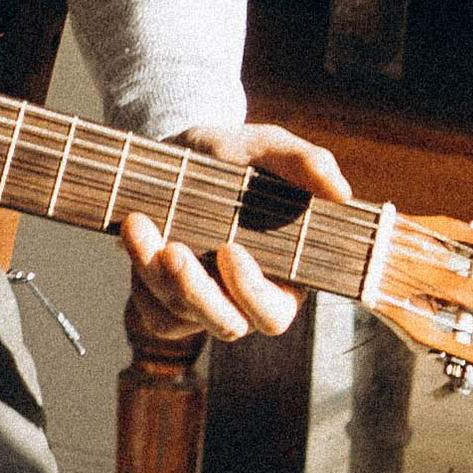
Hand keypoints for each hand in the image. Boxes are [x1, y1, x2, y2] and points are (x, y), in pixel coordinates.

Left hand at [120, 122, 351, 346]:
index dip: (252, 293)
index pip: (273, 312)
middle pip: (226, 325)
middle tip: (173, 252)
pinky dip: (139, 281)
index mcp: (282, 275)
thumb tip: (340, 191)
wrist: (182, 150)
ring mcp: (202, 303)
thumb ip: (304, 163)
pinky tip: (133, 237)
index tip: (231, 250)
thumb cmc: (237, 155)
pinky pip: (152, 313)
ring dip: (155, 276)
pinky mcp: (166, 300)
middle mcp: (242, 299)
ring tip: (137, 224)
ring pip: (180, 316)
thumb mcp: (268, 147)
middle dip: (197, 294)